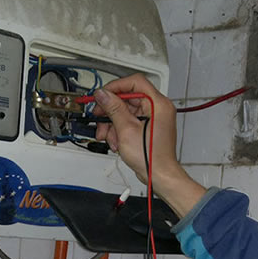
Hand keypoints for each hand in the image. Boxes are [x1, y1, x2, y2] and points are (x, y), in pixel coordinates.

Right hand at [93, 74, 205, 216]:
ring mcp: (153, 120)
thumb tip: (103, 94)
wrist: (159, 176)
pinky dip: (119, 131)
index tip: (102, 95)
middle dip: (111, 111)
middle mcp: (158, 109)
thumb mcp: (126, 130)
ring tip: (107, 136)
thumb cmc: (151, 157)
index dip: (116, 87)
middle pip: (128, 99)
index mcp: (158, 104)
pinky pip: (130, 123)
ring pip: (126, 113)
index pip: (135, 83)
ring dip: (113, 124)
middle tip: (99, 116)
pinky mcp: (148, 130)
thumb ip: (113, 108)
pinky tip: (115, 142)